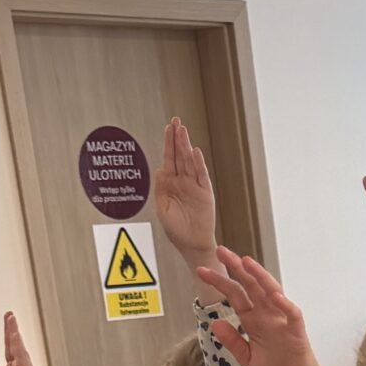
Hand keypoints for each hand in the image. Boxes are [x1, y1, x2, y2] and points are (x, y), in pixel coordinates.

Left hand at [0, 312, 37, 365]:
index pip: (10, 348)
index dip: (8, 334)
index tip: (7, 321)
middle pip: (15, 343)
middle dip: (12, 328)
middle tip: (9, 314)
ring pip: (18, 346)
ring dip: (14, 332)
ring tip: (10, 318)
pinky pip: (20, 355)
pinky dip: (16, 344)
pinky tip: (13, 334)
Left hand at [156, 118, 217, 264]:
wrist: (191, 245)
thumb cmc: (175, 230)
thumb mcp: (161, 208)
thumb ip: (160, 188)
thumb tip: (160, 169)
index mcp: (170, 183)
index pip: (169, 158)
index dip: (168, 143)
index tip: (167, 127)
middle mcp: (183, 181)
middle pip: (180, 155)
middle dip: (177, 138)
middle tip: (176, 120)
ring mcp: (194, 186)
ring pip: (189, 162)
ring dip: (186, 146)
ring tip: (183, 131)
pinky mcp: (205, 193)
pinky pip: (201, 175)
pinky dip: (198, 164)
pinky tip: (195, 152)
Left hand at [195, 250, 342, 365]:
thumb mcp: (246, 358)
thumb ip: (232, 341)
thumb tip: (215, 323)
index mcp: (252, 318)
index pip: (234, 294)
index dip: (219, 281)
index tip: (201, 270)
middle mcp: (266, 314)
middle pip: (250, 285)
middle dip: (235, 268)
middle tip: (220, 250)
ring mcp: (282, 320)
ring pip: (271, 292)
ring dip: (260, 276)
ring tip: (247, 262)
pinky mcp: (296, 331)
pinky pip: (291, 314)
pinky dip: (284, 304)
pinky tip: (275, 295)